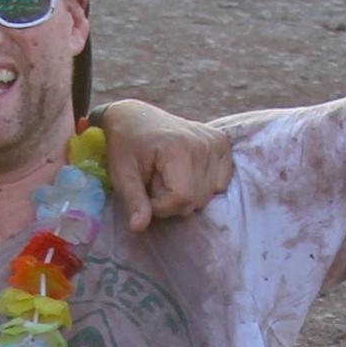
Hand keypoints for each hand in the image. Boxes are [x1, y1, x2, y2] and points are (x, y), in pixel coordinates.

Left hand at [93, 98, 234, 229]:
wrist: (136, 118)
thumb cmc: (126, 146)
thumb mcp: (122, 175)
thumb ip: (134, 201)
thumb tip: (138, 228)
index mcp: (177, 147)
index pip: (182, 198)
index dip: (161, 206)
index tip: (146, 193)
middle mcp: (203, 143)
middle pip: (196, 200)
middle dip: (172, 201)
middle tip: (156, 180)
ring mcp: (216, 142)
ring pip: (208, 196)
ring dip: (186, 194)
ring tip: (169, 174)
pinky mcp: (222, 144)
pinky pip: (220, 184)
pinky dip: (202, 185)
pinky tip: (186, 171)